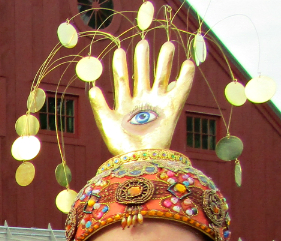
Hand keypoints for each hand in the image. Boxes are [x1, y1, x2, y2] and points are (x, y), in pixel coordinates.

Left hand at [89, 38, 194, 154]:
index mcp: (125, 104)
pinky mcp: (173, 109)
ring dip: (164, 62)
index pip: (122, 80)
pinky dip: (186, 76)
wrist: (140, 157)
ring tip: (168, 45)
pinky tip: (188, 63)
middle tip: (143, 43)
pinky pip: (181, 89)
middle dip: (143, 59)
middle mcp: (142, 102)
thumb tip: (93, 88)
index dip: (120, 65)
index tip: (120, 50)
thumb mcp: (106, 123)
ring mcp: (157, 104)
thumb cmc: (121, 145)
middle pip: (143, 75)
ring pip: (161, 77)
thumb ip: (100, 106)